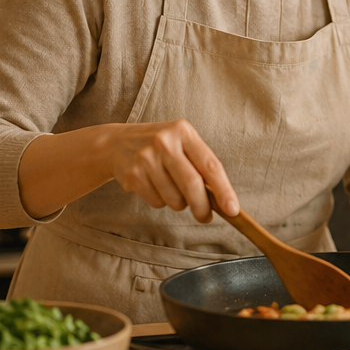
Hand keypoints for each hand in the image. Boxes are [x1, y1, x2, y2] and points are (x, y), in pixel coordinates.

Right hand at [96, 119, 238, 222]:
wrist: (116, 143)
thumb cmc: (160, 148)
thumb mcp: (181, 144)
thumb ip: (201, 166)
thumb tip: (223, 201)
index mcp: (184, 132)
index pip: (210, 165)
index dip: (224, 190)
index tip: (232, 210)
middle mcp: (165, 142)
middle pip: (192, 184)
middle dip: (202, 207)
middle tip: (205, 217)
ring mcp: (146, 158)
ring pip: (174, 198)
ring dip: (179, 204)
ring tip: (172, 190)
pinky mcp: (132, 174)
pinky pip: (156, 202)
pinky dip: (161, 202)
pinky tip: (154, 187)